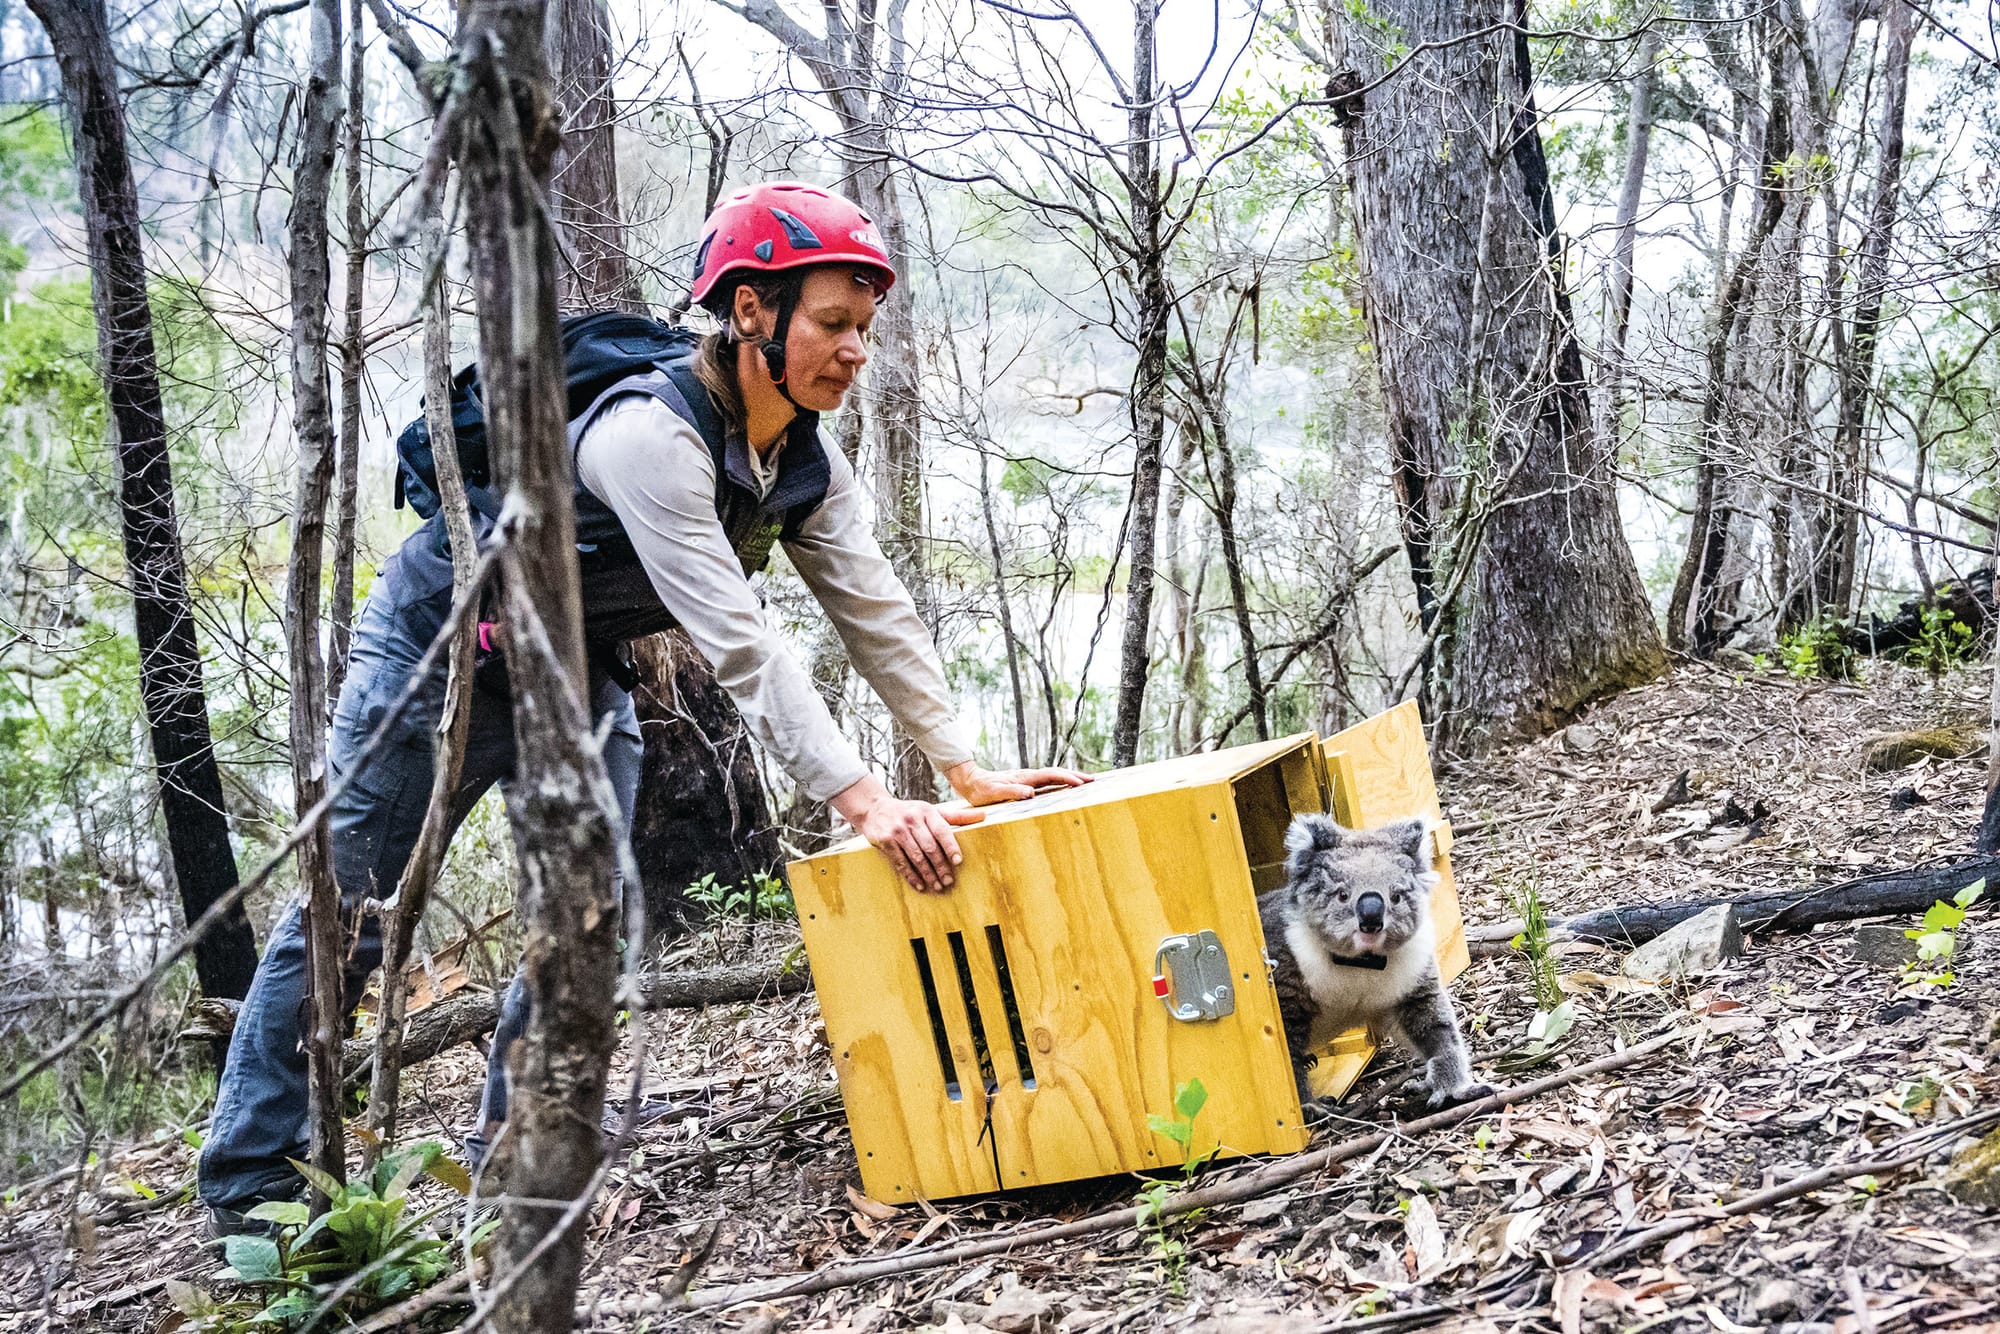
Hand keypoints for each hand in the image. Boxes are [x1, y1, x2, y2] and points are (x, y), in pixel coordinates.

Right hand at [831, 775, 983, 892]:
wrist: (875, 808)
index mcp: (927, 811)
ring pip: (916, 856)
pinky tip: (920, 885)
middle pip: (929, 847)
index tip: (958, 861)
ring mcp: (897, 831)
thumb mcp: (931, 810)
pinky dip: (911, 875)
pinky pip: (900, 862)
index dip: (950, 846)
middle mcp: (912, 820)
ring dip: (928, 873)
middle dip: (940, 866)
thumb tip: (983, 816)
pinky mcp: (885, 841)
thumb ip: (956, 816)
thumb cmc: (910, 812)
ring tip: (937, 885)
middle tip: (948, 881)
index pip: (941, 830)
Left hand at [945, 762, 1091, 806]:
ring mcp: (1028, 780)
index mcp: (1025, 778)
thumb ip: (1011, 792)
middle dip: (1075, 776)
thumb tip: (1030, 794)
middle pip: (1057, 773)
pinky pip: (1048, 783)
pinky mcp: (1026, 784)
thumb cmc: (981, 790)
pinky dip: (1060, 783)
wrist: (971, 782)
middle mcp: (1029, 777)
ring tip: (1086, 782)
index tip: (1081, 783)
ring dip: (1070, 778)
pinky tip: (1065, 788)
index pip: (1051, 776)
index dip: (1066, 779)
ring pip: (1054, 777)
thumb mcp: (994, 793)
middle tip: (1093, 780)